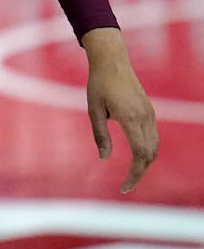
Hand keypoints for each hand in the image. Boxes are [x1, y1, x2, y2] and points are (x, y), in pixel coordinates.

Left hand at [83, 27, 157, 192]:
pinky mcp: (149, 111)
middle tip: (125, 186)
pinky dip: (147, 151)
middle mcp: (145, 118)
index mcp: (130, 118)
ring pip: (154, 147)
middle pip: (150, 155)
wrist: (112, 61)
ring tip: (130, 175)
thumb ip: (100, 135)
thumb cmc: (98, 84)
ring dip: (144, 163)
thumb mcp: (93, 109)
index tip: (124, 187)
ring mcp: (150, 114)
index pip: (140, 155)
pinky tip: (135, 157)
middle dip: (139, 173)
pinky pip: (153, 137)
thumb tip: (104, 158)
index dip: (134, 175)